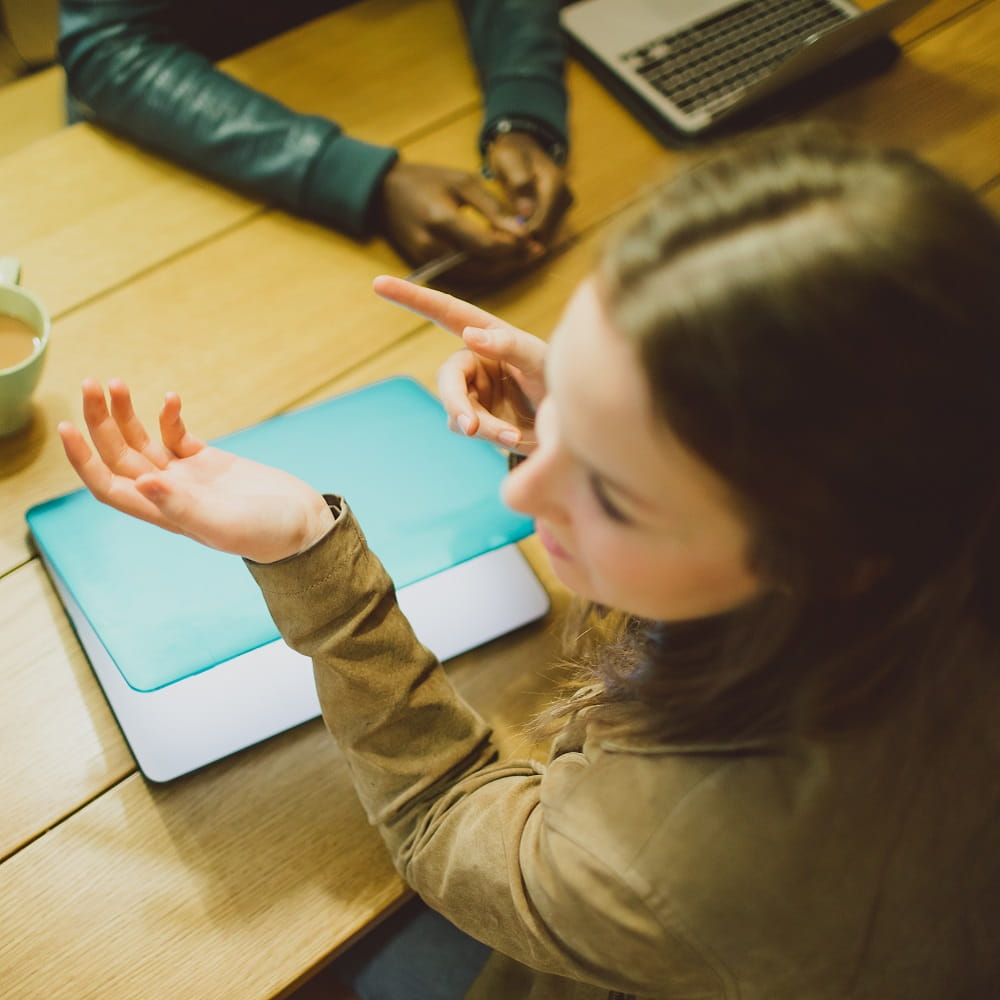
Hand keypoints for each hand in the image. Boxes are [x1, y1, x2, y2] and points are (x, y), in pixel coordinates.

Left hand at [58, 379, 334, 564]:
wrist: (305, 525)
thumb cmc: (269, 533)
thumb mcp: (225, 524)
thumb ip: (183, 506)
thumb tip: (143, 481)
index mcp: (165, 513)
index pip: (108, 486)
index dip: (83, 460)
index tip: (67, 426)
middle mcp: (169, 494)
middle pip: (120, 455)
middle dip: (101, 421)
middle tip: (92, 383)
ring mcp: (189, 476)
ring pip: (143, 440)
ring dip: (127, 412)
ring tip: (116, 382)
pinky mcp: (209, 461)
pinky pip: (177, 434)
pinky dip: (170, 415)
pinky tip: (173, 397)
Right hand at [372, 275, 546, 453]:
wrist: (571, 424)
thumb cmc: (559, 380)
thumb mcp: (541, 360)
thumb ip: (510, 345)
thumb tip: (470, 335)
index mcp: (487, 335)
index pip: (445, 312)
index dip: (412, 297)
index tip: (377, 283)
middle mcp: (474, 362)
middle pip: (447, 379)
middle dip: (456, 402)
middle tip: (471, 426)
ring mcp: (472, 393)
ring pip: (456, 411)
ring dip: (482, 425)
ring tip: (515, 435)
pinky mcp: (475, 421)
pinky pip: (469, 429)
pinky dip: (491, 435)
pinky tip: (516, 438)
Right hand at [375, 160, 543, 282]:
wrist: (385, 192)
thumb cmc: (429, 180)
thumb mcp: (464, 183)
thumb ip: (494, 210)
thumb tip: (523, 234)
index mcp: (442, 218)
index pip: (488, 245)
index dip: (515, 247)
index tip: (534, 241)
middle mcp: (432, 246)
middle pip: (484, 267)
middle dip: (513, 262)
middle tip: (534, 251)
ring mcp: (427, 260)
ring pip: (477, 276)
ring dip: (502, 269)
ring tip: (522, 254)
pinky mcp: (426, 268)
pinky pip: (464, 276)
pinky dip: (485, 270)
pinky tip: (499, 258)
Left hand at [487, 131, 572, 244]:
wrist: (522, 145)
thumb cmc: (512, 152)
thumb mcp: (509, 161)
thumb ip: (518, 184)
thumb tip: (527, 212)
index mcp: (555, 186)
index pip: (542, 224)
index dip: (522, 236)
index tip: (500, 237)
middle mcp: (565, 198)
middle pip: (546, 234)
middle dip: (523, 240)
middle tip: (499, 237)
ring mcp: (565, 205)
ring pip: (546, 236)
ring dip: (526, 239)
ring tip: (503, 231)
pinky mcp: (560, 211)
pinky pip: (545, 230)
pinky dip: (530, 234)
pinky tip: (512, 228)